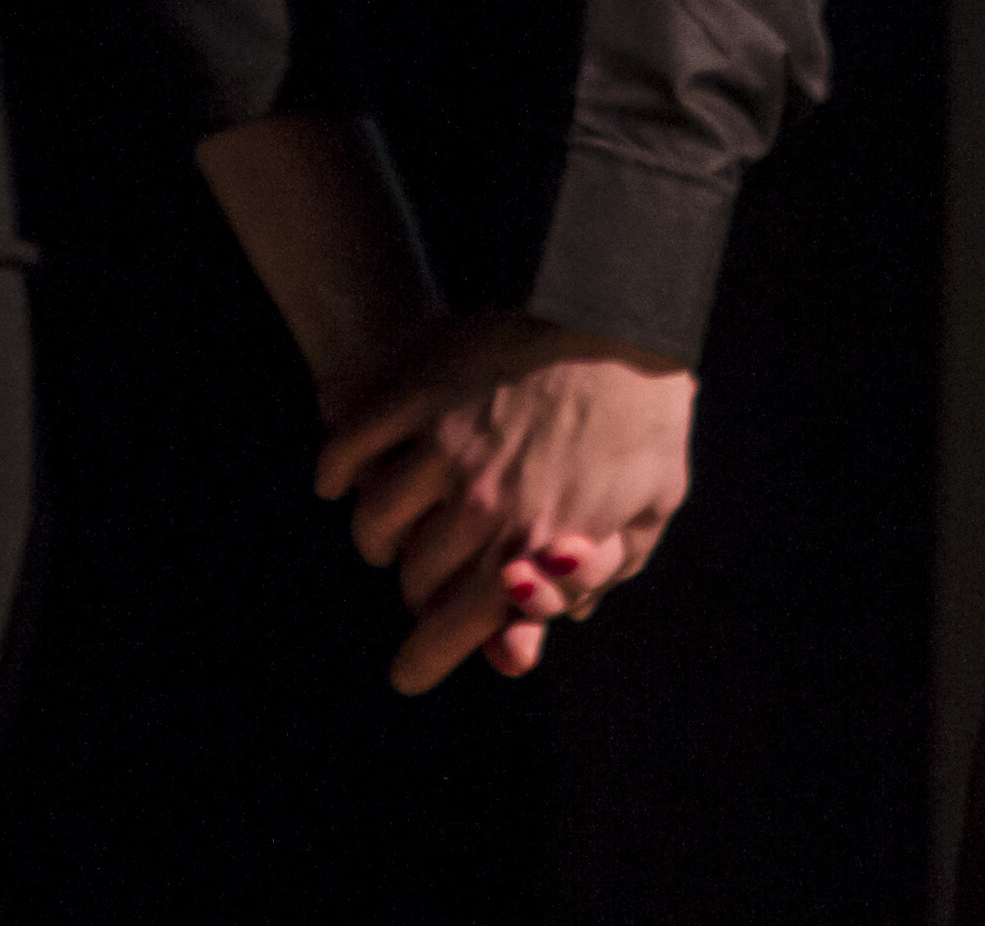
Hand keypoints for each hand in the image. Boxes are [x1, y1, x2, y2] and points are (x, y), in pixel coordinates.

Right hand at [312, 312, 695, 695]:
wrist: (629, 313)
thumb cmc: (648, 420)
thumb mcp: (643, 516)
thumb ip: (584, 586)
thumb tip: (520, 649)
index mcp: (535, 544)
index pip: (451, 631)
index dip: (424, 662)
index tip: (410, 672)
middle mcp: (481, 505)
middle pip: (413, 580)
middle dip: (424, 589)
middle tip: (436, 576)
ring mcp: (445, 446)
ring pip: (375, 522)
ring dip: (380, 535)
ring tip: (396, 525)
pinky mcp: (420, 391)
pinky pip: (351, 447)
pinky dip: (337, 470)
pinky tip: (339, 480)